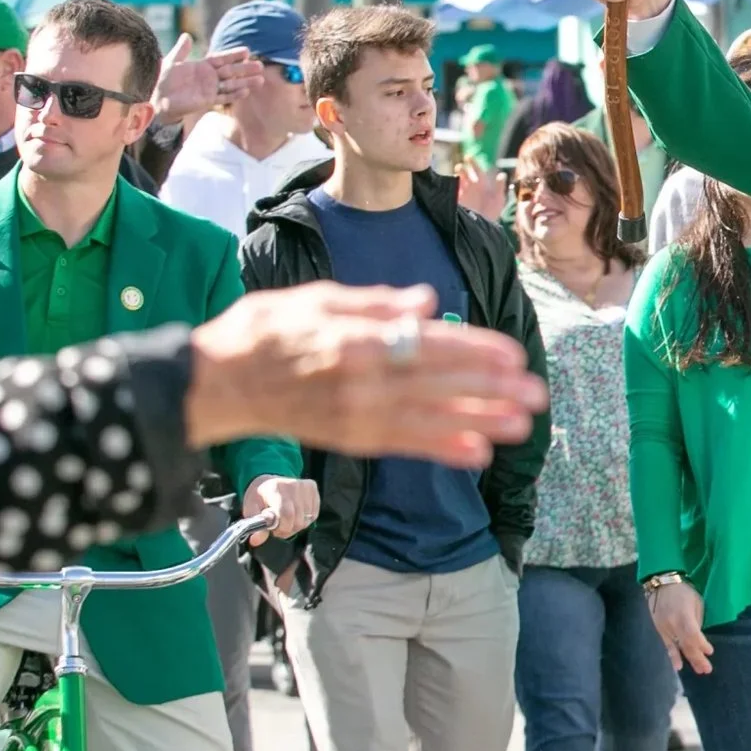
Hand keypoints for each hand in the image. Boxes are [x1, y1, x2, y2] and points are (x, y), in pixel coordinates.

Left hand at [150, 33, 264, 121]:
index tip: (246, 51)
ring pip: (231, 84)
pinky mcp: (207, 100)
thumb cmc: (162, 79)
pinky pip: (223, 97)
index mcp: (202, 66)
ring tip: (260, 80)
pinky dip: (234, 95)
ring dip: (245, 82)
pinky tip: (246, 91)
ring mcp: (209, 89)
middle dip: (245, 69)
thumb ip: (181, 51)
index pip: (221, 58)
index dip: (233, 55)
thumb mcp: (171, 62)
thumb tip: (186, 35)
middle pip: (230, 71)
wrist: (158, 98)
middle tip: (260, 66)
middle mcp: (209, 77)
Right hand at [184, 283, 546, 465]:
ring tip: (522, 425)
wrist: (214, 383)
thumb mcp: (316, 297)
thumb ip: (374, 300)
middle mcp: (359, 379)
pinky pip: (404, 444)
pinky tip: (478, 453)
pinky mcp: (348, 438)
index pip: (426, 343)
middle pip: (437, 382)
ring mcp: (354, 414)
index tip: (512, 355)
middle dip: (491, 389)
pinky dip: (442, 449)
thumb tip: (426, 301)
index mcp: (354, 337)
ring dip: (480, 422)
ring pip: (429, 417)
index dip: (472, 351)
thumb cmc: (265, 331)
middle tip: (536, 393)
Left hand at [240, 474, 319, 544]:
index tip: (273, 529)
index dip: (282, 528)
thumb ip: (255, 526)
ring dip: (296, 526)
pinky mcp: (313, 488)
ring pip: (307, 520)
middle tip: (278, 527)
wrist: (267, 481)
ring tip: (286, 521)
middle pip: (298, 520)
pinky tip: (295, 515)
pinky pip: (313, 515)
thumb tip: (256, 541)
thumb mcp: (251, 510)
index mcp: (275, 488)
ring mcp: (305, 486)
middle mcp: (293, 485)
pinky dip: (304, 520)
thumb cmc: (258, 497)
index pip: (287, 514)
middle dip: (288, 529)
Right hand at [456, 158, 506, 217]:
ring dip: (456, 176)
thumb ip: (500, 186)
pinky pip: (451, 191)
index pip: (477, 170)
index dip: (473, 162)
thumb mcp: (498, 199)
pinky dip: (450, 186)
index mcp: (481, 184)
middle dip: (462, 169)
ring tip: (457, 175)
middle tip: (460, 167)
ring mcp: (463, 194)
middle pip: (465, 174)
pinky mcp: (456, 201)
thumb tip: (502, 174)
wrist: (483, 227)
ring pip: (457, 180)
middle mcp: (471, 187)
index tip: (468, 157)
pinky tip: (451, 184)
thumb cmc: (492, 213)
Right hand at [649, 582, 714, 674]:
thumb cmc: (683, 591)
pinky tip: (678, 666)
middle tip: (706, 669)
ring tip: (699, 670)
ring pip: (677, 647)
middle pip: (686, 644)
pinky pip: (667, 646)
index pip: (693, 635)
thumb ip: (697, 621)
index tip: (710, 652)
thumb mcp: (696, 602)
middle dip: (697, 658)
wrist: (661, 584)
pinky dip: (673, 656)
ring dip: (688, 659)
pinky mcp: (659, 630)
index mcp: (683, 615)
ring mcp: (664, 628)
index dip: (702, 645)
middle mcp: (672, 624)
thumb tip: (698, 638)